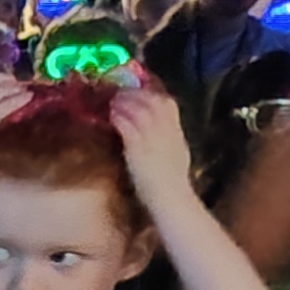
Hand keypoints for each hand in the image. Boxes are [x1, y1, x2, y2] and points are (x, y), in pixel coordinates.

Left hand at [105, 82, 195, 199]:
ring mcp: (154, 139)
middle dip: (137, 94)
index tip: (140, 90)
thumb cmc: (170, 185)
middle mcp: (167, 132)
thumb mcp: (176, 156)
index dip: (153, 94)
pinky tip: (112, 116)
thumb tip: (159, 131)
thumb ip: (168, 141)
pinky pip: (129, 127)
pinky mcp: (139, 149)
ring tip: (114, 101)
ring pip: (140, 111)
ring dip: (126, 103)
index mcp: (177, 134)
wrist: (170, 199)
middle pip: (154, 102)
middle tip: (121, 92)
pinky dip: (120, 118)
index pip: (169, 104)